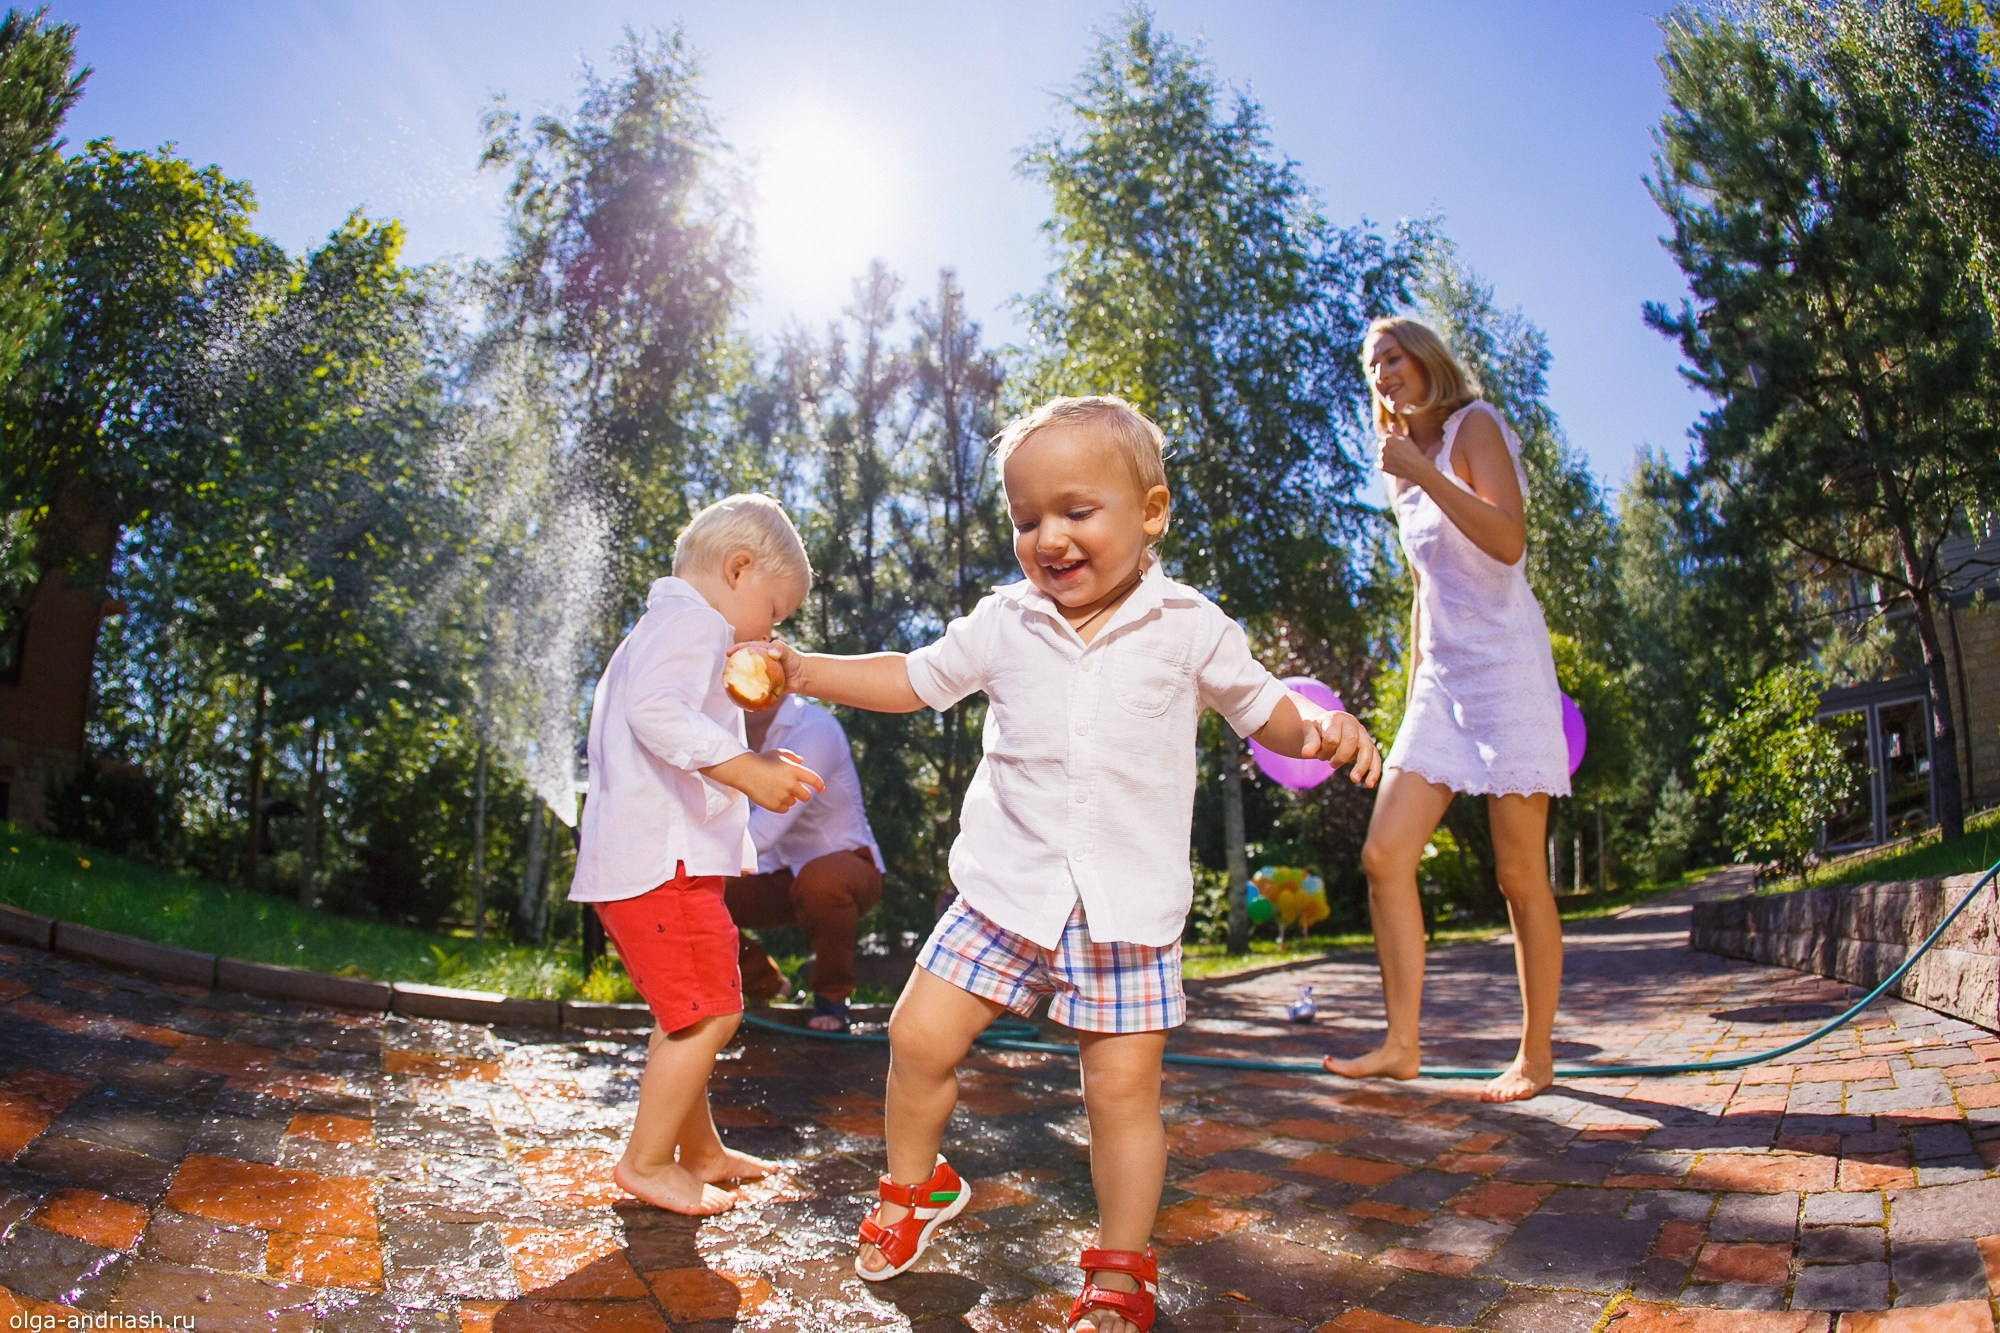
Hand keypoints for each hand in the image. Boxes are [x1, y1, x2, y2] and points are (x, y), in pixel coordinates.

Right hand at [706, 748, 824, 812]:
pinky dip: (781, 805)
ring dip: (789, 798)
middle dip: (803, 794)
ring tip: (776, 789)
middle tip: (797, 792)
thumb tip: (802, 761)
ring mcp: (782, 795)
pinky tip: (773, 796)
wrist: (744, 771)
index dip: (819, 786)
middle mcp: (790, 784)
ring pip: (793, 802)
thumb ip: (792, 757)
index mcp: (794, 770)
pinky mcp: (774, 805)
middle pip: (806, 796)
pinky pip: (784, 809)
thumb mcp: (778, 753)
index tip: (821, 789)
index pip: (814, 780)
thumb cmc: (762, 760)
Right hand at [734, 638, 807, 699]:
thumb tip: (772, 653)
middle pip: (742, 662)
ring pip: (746, 676)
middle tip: (725, 670)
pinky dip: (748, 692)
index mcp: (761, 651)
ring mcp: (760, 674)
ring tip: (728, 684)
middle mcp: (759, 662)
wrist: (803, 676)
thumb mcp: (788, 652)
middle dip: (732, 665)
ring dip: (737, 679)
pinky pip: (754, 688)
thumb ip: (780, 649)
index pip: (746, 648)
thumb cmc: (795, 661)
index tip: (728, 654)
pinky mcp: (764, 685)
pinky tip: (740, 697)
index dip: (736, 649)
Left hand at [1299, 710, 1382, 788]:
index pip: (1332, 738)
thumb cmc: (1317, 731)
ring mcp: (1363, 735)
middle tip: (1331, 764)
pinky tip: (1369, 784)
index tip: (1318, 755)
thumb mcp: (1310, 733)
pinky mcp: (1369, 746)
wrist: (1326, 727)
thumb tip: (1306, 754)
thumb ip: (1309, 742)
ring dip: (1361, 766)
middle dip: (1340, 756)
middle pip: (1352, 740)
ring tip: (1354, 780)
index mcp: (1336, 718)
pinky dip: (1374, 771)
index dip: (1324, 751)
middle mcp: (1353, 724)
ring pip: (1367, 749)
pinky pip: (1376, 758)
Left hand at [1375, 428, 1431, 481]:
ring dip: (1385, 459)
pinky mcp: (1382, 466)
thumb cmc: (1413, 452)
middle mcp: (1383, 447)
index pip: (1386, 440)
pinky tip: (1391, 467)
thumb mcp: (1406, 439)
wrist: (1416, 468)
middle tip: (1398, 456)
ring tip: (1397, 462)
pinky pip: (1378, 465)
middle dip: (1387, 451)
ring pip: (1380, 456)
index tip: (1400, 449)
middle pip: (1381, 447)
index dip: (1393, 445)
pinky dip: (1383, 466)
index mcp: (1388, 439)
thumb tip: (1391, 424)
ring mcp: (1382, 457)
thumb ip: (1397, 431)